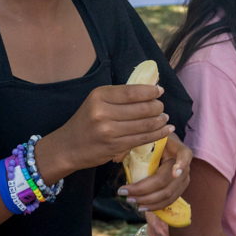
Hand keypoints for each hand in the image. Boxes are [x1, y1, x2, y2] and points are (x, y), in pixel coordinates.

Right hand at [42, 84, 169, 173]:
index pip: (132, 91)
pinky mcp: (115, 146)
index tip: (160, 91)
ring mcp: (109, 131)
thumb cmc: (85, 121)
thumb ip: (119, 96)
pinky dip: (158, 134)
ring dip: (160, 121)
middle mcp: (103, 112)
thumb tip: (151, 88)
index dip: (150, 91)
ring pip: (145, 124)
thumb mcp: (96, 102)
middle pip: (141, 108)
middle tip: (161, 107)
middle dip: (157, 107)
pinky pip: (143, 139)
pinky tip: (166, 130)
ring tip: (164, 118)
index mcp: (99, 96)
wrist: (68, 146)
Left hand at [118, 132, 191, 211]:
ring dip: (148, 200)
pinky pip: (169, 201)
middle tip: (126, 192)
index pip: (185, 155)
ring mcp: (184, 179)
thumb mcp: (146, 140)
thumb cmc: (155, 143)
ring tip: (131, 200)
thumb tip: (116, 159)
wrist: (166, 148)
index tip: (175, 173)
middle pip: (167, 181)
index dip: (181, 164)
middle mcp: (185, 165)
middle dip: (145, 190)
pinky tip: (142, 207)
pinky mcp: (180, 189)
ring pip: (168, 195)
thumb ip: (131, 146)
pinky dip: (155, 205)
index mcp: (178, 149)